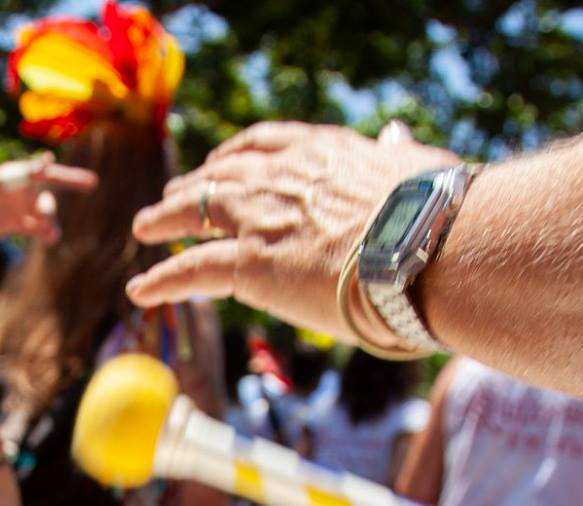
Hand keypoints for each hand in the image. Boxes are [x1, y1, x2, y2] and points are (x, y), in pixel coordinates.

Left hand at [0, 154, 99, 245]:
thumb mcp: (0, 183)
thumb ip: (25, 173)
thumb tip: (48, 160)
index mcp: (19, 174)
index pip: (51, 174)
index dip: (72, 178)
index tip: (94, 183)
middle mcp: (22, 190)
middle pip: (48, 200)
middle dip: (49, 209)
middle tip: (43, 215)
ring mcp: (19, 208)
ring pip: (45, 217)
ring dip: (51, 225)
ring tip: (51, 235)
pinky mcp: (15, 224)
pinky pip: (37, 229)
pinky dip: (45, 233)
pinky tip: (50, 238)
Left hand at [125, 122, 457, 340]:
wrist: (426, 246)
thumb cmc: (441, 216)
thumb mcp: (419, 167)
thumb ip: (398, 155)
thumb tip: (398, 139)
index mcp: (327, 152)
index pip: (269, 143)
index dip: (240, 153)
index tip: (226, 159)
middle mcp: (284, 176)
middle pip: (224, 173)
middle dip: (197, 182)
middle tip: (177, 193)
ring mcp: (262, 217)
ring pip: (195, 211)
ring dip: (165, 217)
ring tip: (145, 227)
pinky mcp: (249, 263)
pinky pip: (191, 268)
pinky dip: (162, 279)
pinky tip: (141, 289)